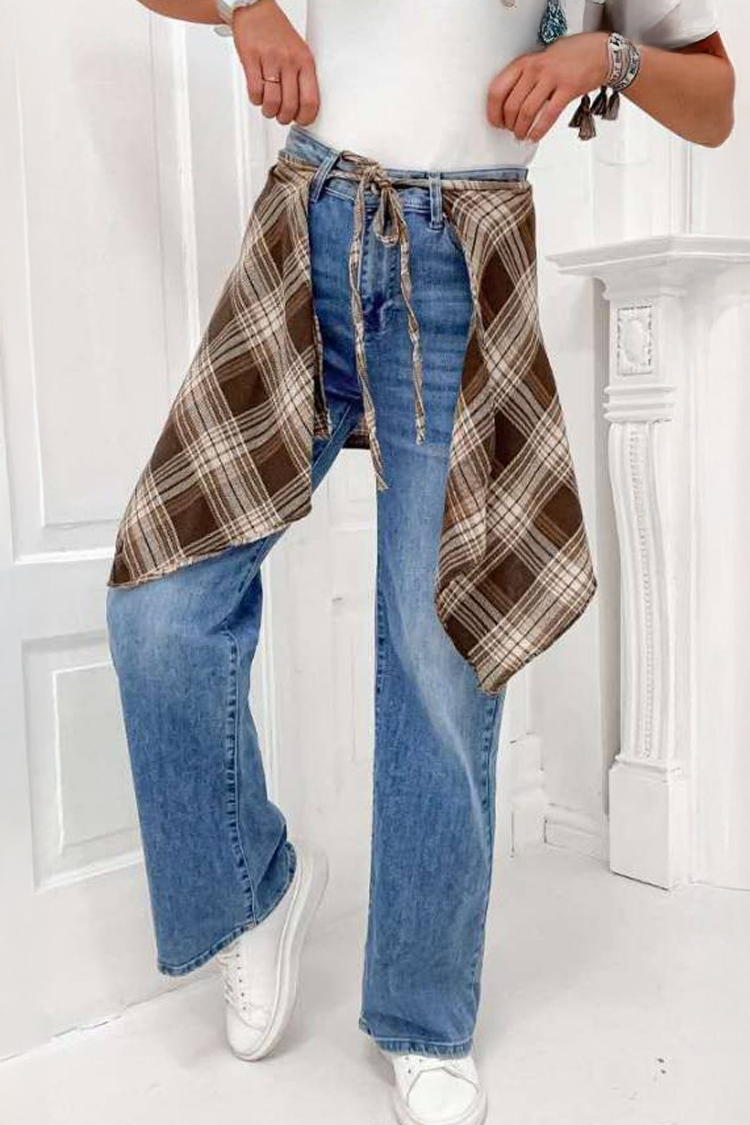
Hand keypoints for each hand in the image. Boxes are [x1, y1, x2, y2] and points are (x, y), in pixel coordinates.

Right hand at [231, 0, 319, 125]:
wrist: (255, 10)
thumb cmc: (277, 33)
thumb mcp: (299, 52)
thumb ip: (303, 78)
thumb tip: (303, 107)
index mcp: (305, 62)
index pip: (310, 100)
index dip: (305, 117)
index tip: (301, 121)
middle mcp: (289, 61)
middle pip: (290, 106)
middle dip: (284, 118)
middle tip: (282, 116)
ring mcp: (270, 60)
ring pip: (272, 102)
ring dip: (269, 111)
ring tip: (269, 108)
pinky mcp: (251, 59)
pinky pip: (255, 91)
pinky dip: (256, 100)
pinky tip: (258, 95)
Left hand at [487, 31, 609, 141]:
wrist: (599, 52)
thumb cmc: (570, 56)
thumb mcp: (540, 59)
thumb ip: (524, 76)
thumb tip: (509, 101)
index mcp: (525, 62)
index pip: (498, 89)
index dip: (493, 111)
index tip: (495, 121)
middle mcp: (535, 69)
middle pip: (511, 105)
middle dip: (508, 124)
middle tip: (510, 131)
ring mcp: (552, 79)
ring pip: (527, 113)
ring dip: (521, 130)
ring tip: (521, 136)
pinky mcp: (568, 90)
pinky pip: (548, 116)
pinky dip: (538, 131)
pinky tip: (534, 137)